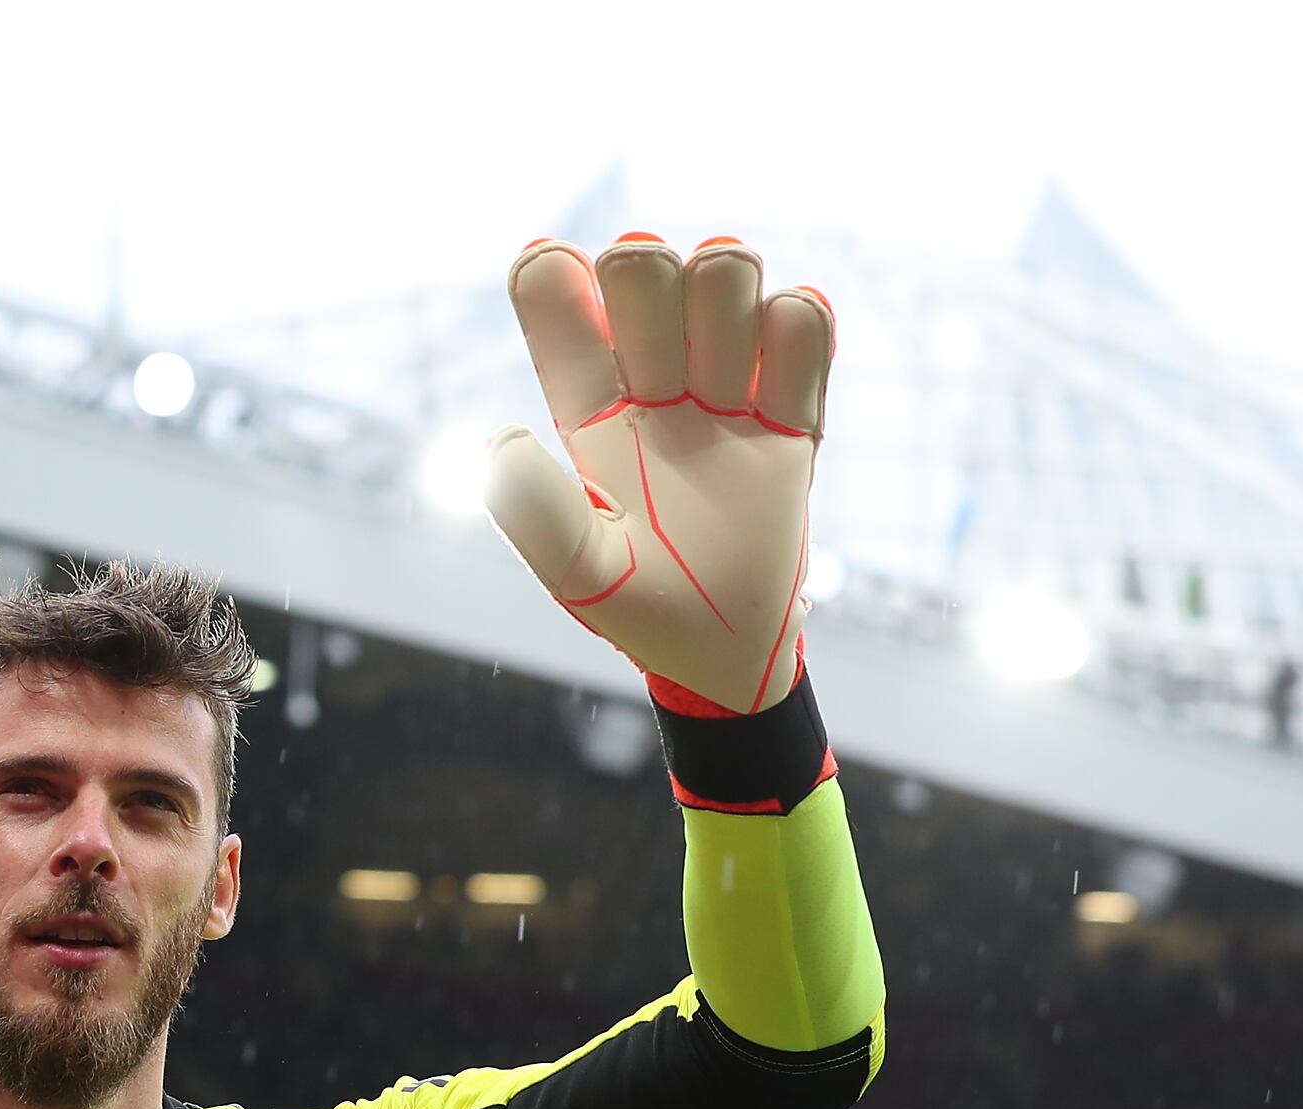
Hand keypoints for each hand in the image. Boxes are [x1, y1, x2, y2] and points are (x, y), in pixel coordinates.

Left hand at [483, 235, 833, 713]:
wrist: (734, 650)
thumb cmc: (646, 613)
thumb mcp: (584, 576)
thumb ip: (537, 515)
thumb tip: (500, 439)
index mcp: (589, 416)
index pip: (556, 311)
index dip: (549, 278)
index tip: (550, 264)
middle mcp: (653, 386)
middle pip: (646, 268)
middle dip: (650, 283)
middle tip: (664, 366)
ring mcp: (724, 389)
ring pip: (725, 272)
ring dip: (727, 307)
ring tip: (725, 392)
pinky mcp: (791, 411)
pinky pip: (803, 321)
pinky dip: (798, 326)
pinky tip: (775, 391)